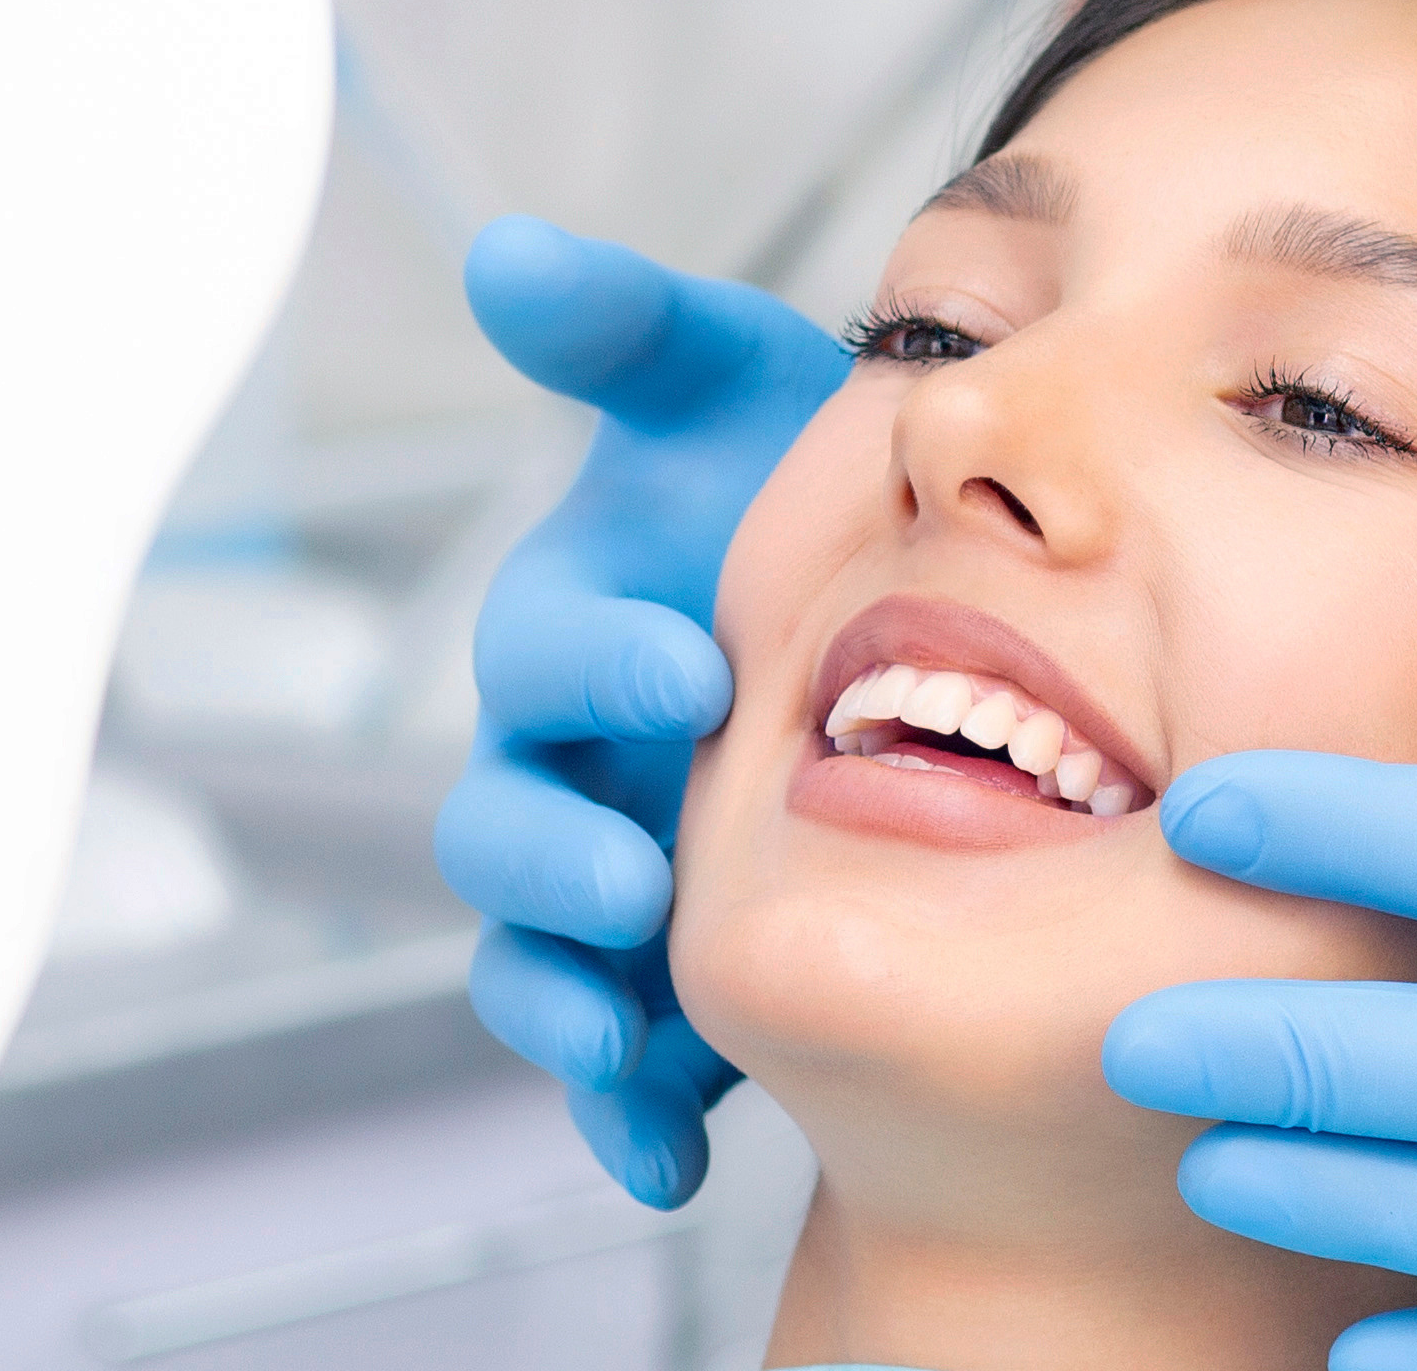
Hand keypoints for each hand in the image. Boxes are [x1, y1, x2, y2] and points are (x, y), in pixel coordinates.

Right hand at [433, 215, 850, 1206]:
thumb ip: (627, 328)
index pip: (544, 649)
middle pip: (505, 828)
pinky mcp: (652, 989)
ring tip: (630, 1041)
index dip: (593, 661)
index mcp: (574, 632)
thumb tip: (503, 251)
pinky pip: (611, 1067)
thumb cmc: (795, 493)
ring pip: (535, 961)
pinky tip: (676, 1165)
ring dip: (567, 1004)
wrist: (913, 617)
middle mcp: (565, 769)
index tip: (682, 666)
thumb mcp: (729, 394)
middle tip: (638, 879)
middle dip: (558, 860)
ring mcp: (601, 886)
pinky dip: (623, 1121)